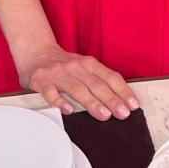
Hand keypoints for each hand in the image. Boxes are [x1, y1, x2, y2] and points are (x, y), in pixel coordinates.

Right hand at [17, 43, 138, 121]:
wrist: (35, 52)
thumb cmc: (64, 65)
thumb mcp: (84, 67)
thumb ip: (99, 80)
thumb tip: (121, 100)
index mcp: (88, 63)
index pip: (110, 77)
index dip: (122, 90)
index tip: (133, 104)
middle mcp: (75, 66)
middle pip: (96, 84)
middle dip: (111, 99)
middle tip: (123, 113)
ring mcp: (58, 73)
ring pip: (77, 88)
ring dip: (91, 102)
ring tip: (104, 115)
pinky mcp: (42, 81)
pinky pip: (51, 92)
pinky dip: (60, 101)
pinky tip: (68, 110)